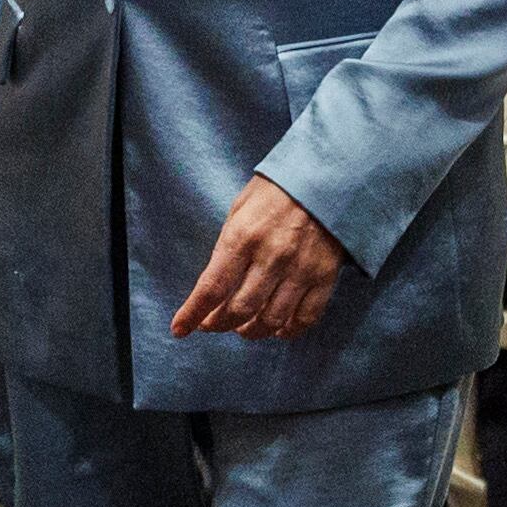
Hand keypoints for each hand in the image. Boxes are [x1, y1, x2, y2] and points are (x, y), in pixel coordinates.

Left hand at [172, 177, 346, 340]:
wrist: (326, 174)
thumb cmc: (277, 189)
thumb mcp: (240, 209)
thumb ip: (228, 247)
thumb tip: (215, 284)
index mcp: (243, 237)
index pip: (212, 287)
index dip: (193, 314)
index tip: (180, 329)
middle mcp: (271, 257)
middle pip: (240, 310)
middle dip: (220, 324)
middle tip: (214, 324)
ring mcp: (300, 269)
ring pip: (272, 320)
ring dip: (252, 331)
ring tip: (244, 328)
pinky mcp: (324, 276)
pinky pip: (306, 317)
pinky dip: (289, 330)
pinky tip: (278, 329)